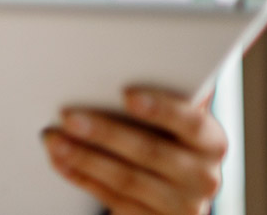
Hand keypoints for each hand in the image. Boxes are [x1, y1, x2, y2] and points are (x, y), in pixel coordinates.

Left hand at [42, 87, 227, 214]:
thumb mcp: (174, 123)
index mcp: (212, 142)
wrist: (174, 193)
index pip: (191, 122)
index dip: (160, 108)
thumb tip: (128, 65)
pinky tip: (60, 161)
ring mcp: (181, 206)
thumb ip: (163, 98)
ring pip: (126, 178)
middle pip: (150, 151)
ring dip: (84, 157)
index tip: (125, 94)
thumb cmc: (168, 141)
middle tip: (68, 116)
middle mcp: (204, 177)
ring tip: (54, 139)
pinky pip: (113, 199)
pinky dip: (82, 178)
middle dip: (104, 132)